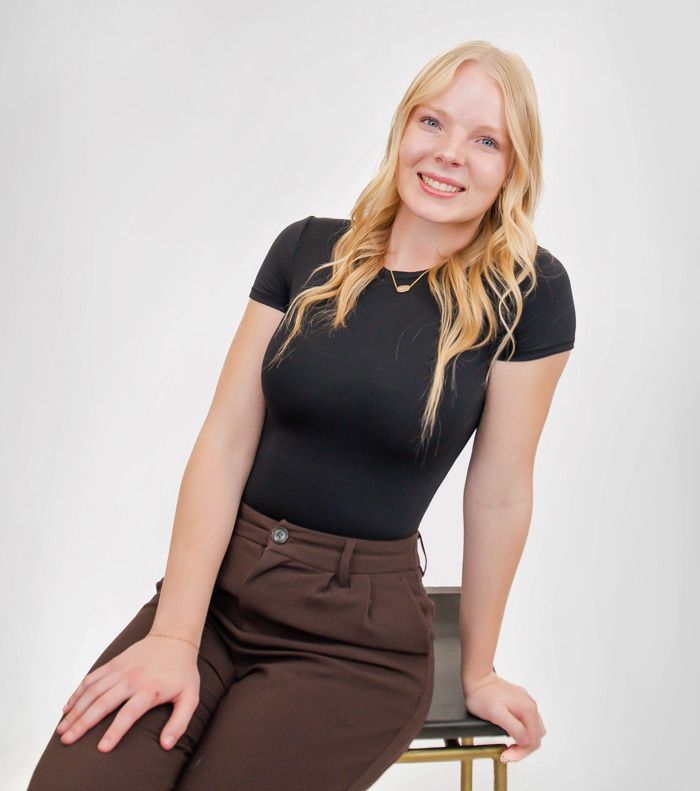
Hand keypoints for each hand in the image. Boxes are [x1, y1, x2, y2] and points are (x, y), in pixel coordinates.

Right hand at [55, 633, 200, 751]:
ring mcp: (120, 669)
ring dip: (75, 711)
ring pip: (92, 691)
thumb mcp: (190, 696)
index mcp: (150, 689)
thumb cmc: (183, 671)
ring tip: (62, 730)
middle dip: (82, 723)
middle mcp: (131, 679)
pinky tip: (67, 708)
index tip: (101, 749)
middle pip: (102, 703)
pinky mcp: (113, 662)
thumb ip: (180, 722)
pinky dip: (77, 693)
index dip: (115, 731)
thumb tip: (166, 745)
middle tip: (67, 741)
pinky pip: (91, 678)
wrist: (174, 637)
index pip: (128, 713)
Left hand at [463, 671, 546, 762]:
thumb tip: (526, 741)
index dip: (521, 753)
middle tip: (508, 752)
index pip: (534, 741)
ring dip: (524, 740)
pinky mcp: (519, 700)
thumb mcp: (496, 714)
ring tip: (510, 744)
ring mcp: (526, 702)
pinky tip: (510, 731)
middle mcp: (530, 705)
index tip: (507, 756)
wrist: (476, 678)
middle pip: (536, 736)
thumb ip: (514, 727)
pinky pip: (526, 720)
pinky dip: (521, 730)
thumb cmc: (482, 695)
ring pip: (533, 729)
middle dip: (524, 748)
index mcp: (528, 710)